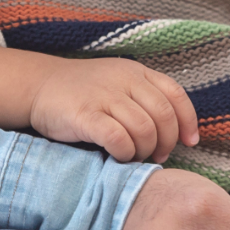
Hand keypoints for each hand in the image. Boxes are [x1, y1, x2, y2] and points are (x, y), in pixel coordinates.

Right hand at [27, 55, 198, 160]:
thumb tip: (175, 134)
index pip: (175, 94)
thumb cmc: (85, 92)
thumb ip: (144, 99)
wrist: (40, 86)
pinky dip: (124, 152)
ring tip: (135, 157)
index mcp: (137, 72)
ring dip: (144, 150)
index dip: (188, 121)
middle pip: (163, 115)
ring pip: (144, 128)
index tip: (190, 143)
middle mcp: (124, 80)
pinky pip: (117, 137)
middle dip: (166, 142)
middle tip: (156, 156)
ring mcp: (104, 95)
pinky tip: (118, 155)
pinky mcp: (85, 114)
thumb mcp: (120, 84)